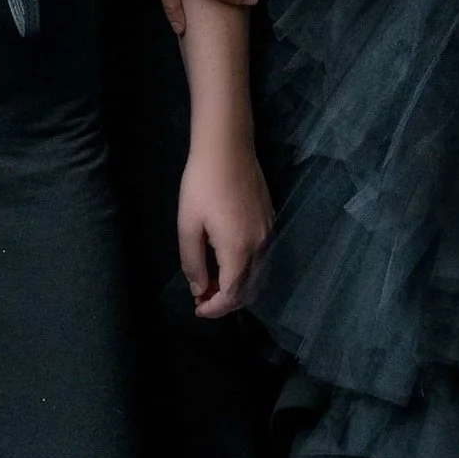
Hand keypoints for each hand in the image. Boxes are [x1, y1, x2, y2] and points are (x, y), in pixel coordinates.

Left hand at [180, 141, 272, 318]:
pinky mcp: (270, 222)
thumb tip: (199, 288)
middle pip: (249, 290)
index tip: (196, 308)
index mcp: (238, 250)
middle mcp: (260, 247)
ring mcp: (269, 234)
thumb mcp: (188, 225)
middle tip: (202, 298)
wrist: (228, 149)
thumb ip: (193, 262)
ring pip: (258, 276)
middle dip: (226, 302)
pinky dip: (246, 271)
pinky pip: (262, 259)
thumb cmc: (202, 185)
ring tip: (211, 283)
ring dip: (236, 287)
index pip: (232, 295)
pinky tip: (227, 263)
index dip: (214, 308)